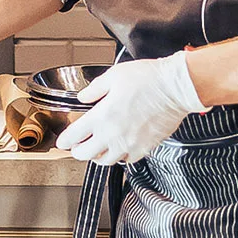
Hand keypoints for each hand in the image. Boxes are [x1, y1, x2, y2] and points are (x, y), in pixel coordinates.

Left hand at [56, 51, 208, 164]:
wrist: (175, 88)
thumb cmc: (149, 79)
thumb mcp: (115, 75)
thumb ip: (95, 89)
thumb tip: (84, 96)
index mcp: (102, 116)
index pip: (74, 136)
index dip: (64, 141)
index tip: (62, 142)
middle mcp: (113, 135)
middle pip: (86, 154)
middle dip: (78, 151)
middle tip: (77, 147)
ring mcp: (129, 145)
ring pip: (105, 162)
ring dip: (97, 157)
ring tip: (96, 150)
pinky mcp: (144, 148)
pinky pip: (127, 160)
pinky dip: (119, 157)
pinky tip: (119, 148)